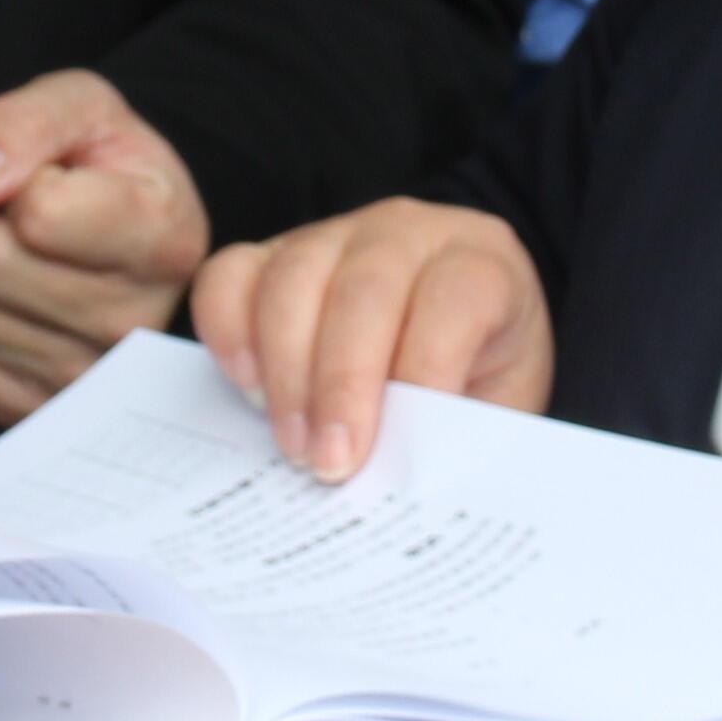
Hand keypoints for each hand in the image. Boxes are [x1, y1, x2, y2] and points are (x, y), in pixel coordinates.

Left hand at [0, 68, 212, 425]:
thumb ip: (27, 122)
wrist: (125, 233)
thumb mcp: (82, 107)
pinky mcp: (35, 412)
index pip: (36, 212)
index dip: (24, 178)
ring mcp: (85, 380)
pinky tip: (3, 309)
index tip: (59, 181)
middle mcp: (135, 323)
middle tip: (29, 226)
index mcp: (164, 239)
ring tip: (23, 263)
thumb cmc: (104, 168)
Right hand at [186, 197, 552, 480]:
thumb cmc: (472, 374)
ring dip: (286, 373)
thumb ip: (456, 434)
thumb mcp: (492, 405)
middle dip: (340, 386)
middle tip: (328, 464)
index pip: (455, 299)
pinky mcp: (272, 253)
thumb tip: (406, 486)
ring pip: (293, 280)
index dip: (425, 370)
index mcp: (481, 263)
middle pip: (364, 291)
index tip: (395, 447)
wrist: (444, 334)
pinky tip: (248, 390)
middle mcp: (406, 234)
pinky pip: (232, 275)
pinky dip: (230, 332)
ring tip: (292, 446)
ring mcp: (333, 235)